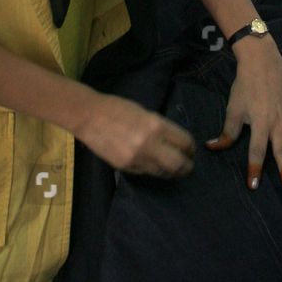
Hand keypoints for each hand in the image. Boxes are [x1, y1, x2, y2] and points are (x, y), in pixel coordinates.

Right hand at [74, 91, 195, 177]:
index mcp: (156, 125)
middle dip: (186, 166)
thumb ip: (161, 128)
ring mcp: (137, 158)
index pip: (184, 142)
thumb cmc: (119, 109)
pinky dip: (153, 170)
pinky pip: (147, 173)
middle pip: (178, 163)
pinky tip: (154, 165)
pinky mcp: (126, 167)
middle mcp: (150, 144)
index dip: (191, 148)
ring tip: (173, 169)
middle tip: (188, 165)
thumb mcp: (146, 113)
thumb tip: (175, 143)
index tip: (191, 150)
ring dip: (171, 171)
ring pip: (163, 172)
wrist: (90, 117)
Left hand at [207, 38, 281, 189]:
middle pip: (281, 149)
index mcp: (260, 123)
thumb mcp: (233, 108)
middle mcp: (277, 122)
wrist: (261, 60)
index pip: (256, 151)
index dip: (254, 168)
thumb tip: (212, 147)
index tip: (254, 185)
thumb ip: (227, 132)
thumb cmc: (245, 85)